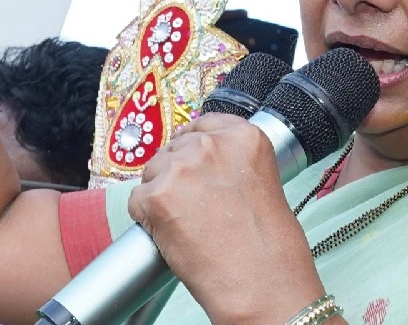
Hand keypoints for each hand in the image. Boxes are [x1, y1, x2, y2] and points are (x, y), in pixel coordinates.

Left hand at [128, 113, 324, 323]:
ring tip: (188, 224)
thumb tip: (198, 163)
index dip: (195, 146)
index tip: (196, 164)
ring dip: (162, 195)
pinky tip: (173, 235)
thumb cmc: (270, 246)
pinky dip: (148, 220)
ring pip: (152, 172)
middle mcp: (211, 145)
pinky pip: (138, 201)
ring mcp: (180, 168)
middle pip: (174, 148)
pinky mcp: (155, 196)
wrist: (262, 284)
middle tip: (194, 207)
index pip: (203, 124)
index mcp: (243, 137)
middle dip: (178, 174)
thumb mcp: (261, 182)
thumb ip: (231, 162)